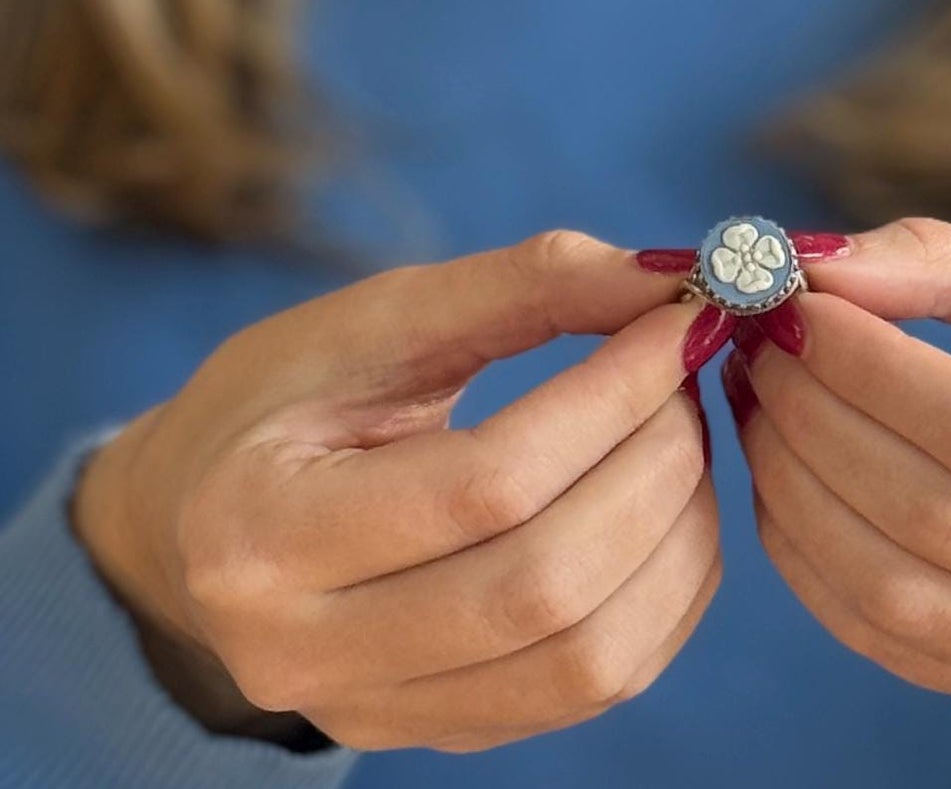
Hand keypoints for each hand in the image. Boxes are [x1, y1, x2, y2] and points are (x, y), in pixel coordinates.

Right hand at [73, 230, 734, 752]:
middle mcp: (304, 652)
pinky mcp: (441, 734)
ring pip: (588, 656)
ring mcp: (377, 712)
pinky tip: (673, 506)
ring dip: (677, 531)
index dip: (610, 396)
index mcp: (263, 528)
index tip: (680, 320)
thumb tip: (665, 277)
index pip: (484, 481)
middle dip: (654, 462)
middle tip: (686, 373)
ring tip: (683, 432)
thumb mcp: (376, 317)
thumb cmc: (288, 396)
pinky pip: (596, 688)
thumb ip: (520, 284)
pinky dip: (667, 593)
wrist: (203, 518)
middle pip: (545, 582)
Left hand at [724, 218, 950, 751]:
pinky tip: (782, 473)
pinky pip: (895, 643)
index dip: (880, 373)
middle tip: (762, 341)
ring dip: (798, 488)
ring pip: (904, 597)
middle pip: (947, 524)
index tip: (800, 307)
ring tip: (760, 396)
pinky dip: (812, 556)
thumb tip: (817, 267)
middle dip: (822, 421)